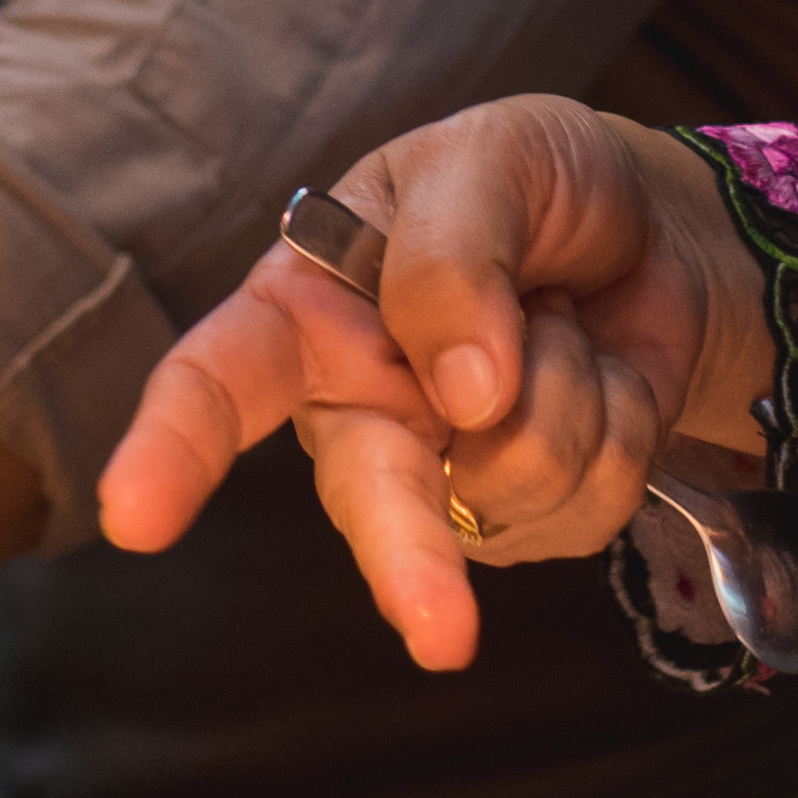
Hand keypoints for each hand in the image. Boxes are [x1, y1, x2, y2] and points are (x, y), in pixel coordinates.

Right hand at [95, 96, 773, 672]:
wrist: (663, 230)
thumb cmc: (542, 185)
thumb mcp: (495, 160)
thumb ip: (453, 257)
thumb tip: (463, 396)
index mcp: (311, 309)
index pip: (216, 381)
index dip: (170, 449)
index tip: (134, 516)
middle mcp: (362, 408)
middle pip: (371, 501)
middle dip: (410, 562)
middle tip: (444, 638)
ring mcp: (446, 478)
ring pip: (515, 482)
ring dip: (572, 384)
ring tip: (563, 315)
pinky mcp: (531, 520)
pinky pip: (592, 500)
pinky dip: (624, 418)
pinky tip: (603, 372)